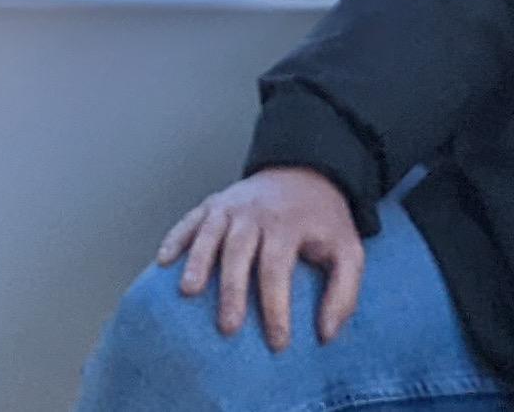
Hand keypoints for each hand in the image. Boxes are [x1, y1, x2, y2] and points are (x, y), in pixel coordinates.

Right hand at [155, 166, 366, 351]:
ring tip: (188, 292)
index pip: (277, 268)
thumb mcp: (350, 252)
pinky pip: (191, 219)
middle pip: (239, 250)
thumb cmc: (324, 221)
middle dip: (232, 290)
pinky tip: (163, 261)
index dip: (276, 307)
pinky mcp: (214, 202)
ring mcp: (231, 204)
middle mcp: (256, 212)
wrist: (306, 171)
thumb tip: (326, 334)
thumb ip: (344, 293)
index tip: (277, 343)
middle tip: (228, 328)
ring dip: (197, 261)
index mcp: (288, 224)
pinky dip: (175, 237)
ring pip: (210, 232)